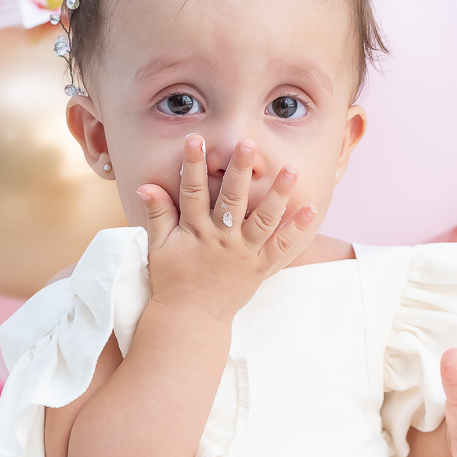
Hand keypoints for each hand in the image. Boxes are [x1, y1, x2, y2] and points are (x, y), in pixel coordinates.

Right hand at [135, 134, 315, 322]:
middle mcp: (221, 239)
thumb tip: (145, 185)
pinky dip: (296, 228)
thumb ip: (157, 214)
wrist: (191, 318)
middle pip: (232, 199)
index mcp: (195, 231)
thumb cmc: (173, 279)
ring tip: (291, 169)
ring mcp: (243, 253)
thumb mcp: (159, 246)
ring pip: (263, 220)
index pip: (193, 191)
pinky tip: (311, 209)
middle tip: (248, 143)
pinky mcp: (260, 267)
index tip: (197, 139)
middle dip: (240, 170)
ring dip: (278, 194)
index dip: (194, 164)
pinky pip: (282, 246)